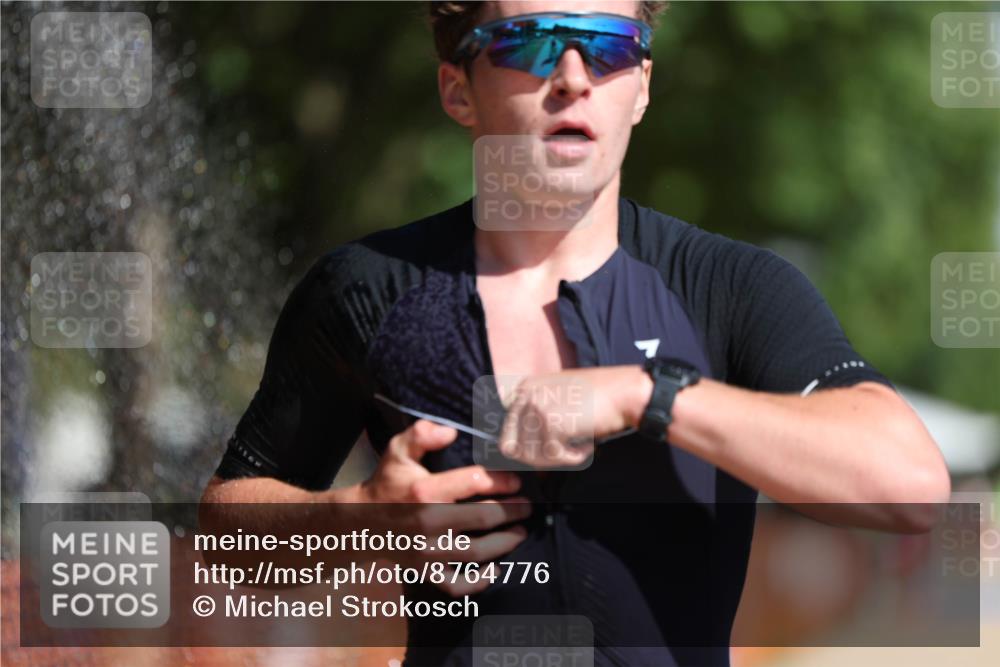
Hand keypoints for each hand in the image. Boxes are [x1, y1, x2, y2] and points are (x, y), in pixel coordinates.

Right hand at [358, 420, 532, 595]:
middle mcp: (428, 522)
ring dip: (504, 543)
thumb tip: (452, 432)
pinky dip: (478, 582)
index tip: (517, 482)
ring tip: (520, 533)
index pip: (474, 483)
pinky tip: (495, 569)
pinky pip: (455, 584)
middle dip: (512, 512)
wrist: (359, 523)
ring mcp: (426, 551)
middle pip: (482, 518)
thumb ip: (421, 434)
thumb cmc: (386, 484)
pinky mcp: (424, 571)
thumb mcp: (397, 451)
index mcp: (424, 490)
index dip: (501, 481)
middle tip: (527, 507)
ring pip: (476, 552)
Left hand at [497, 366, 651, 467]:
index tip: (553, 449)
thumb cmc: (599, 399)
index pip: (508, 433)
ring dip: (558, 459)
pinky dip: (572, 459)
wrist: (626, 391)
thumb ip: (537, 422)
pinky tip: (587, 446)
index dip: (529, 450)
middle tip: (565, 453)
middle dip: (539, 458)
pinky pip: (553, 457)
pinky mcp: (551, 421)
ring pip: (532, 455)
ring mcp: (536, 406)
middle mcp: (525, 394)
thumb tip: (520, 455)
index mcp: (524, 388)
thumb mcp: (559, 400)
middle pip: (514, 447)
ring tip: (580, 447)